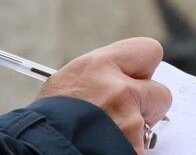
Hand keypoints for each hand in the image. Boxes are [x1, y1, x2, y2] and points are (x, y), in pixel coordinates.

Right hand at [38, 37, 171, 153]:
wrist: (35, 149)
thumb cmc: (46, 120)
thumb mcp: (67, 83)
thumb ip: (101, 76)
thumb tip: (125, 78)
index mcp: (100, 66)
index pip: (149, 51)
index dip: (145, 69)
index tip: (139, 80)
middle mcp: (120, 91)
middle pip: (161, 93)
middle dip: (147, 106)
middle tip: (126, 116)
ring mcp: (129, 123)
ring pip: (149, 127)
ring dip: (133, 133)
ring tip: (104, 137)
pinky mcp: (133, 149)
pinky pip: (140, 148)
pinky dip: (127, 149)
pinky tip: (104, 149)